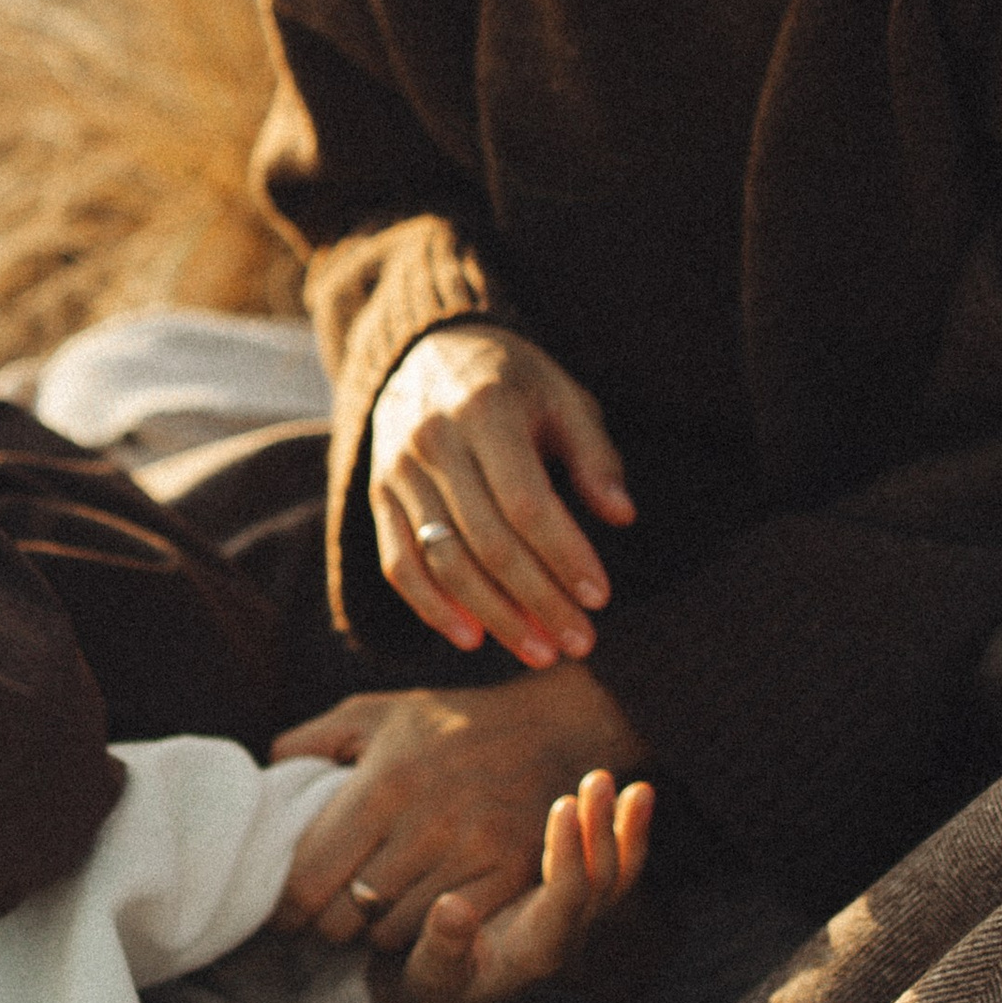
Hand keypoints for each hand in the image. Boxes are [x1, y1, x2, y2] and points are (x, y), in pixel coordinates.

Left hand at [274, 662, 651, 948]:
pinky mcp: (508, 875)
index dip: (284, 908)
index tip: (282, 910)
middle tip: (324, 912)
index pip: (307, 881)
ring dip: (370, 929)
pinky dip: (417, 930)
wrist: (551, 729)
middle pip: (342, 918)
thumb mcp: (375, 714)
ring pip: (387, 933)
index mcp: (381, 785)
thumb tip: (265, 774)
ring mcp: (470, 853)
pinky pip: (440, 931)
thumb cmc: (449, 725)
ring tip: (371, 906)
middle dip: (323, 922)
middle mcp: (424, 823)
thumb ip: (311, 741)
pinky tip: (413, 907)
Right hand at [368, 770, 654, 1002]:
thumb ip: (443, 945)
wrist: (456, 995)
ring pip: (618, 875)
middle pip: (602, 882)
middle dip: (602, 830)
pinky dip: (628, 834)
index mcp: (538, 951)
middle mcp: (569, 935)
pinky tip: (634, 795)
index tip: (564, 805)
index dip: (569, 853)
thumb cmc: (439, 982)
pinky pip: (614, 869)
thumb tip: (452, 908)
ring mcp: (578, 919)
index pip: (567, 899)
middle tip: (599, 779)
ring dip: (626, 830)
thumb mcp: (431, 973)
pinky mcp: (576, 902)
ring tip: (639, 787)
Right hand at [369, 324, 635, 668]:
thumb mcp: (565, 397)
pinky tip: (472, 639)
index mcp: (487, 410)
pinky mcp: (379, 495)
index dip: (564, 555)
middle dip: (538, 601)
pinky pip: (399, 563)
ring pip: (443, 561)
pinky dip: (431, 607)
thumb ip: (594, 455)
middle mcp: (434, 441)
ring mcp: (399, 471)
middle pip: (487, 541)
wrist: (427, 350)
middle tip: (580, 642)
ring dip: (493, 615)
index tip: (600, 597)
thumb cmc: (515, 382)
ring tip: (540, 652)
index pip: (526, 502)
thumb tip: (622, 516)